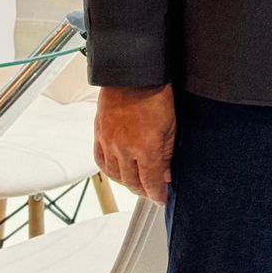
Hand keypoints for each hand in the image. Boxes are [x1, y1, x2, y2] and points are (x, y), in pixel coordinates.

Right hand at [94, 84, 176, 204]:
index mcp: (146, 149)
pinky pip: (101, 161)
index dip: (158, 194)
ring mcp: (109, 143)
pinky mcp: (100, 135)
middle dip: (144, 191)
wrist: (133, 74)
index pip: (151, 183)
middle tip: (152, 191)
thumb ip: (168, 153)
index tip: (162, 199)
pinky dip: (110, 170)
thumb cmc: (155, 93)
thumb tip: (166, 174)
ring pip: (116, 175)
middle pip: (133, 183)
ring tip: (137, 183)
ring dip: (127, 183)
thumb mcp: (171, 125)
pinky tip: (117, 171)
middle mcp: (125, 150)